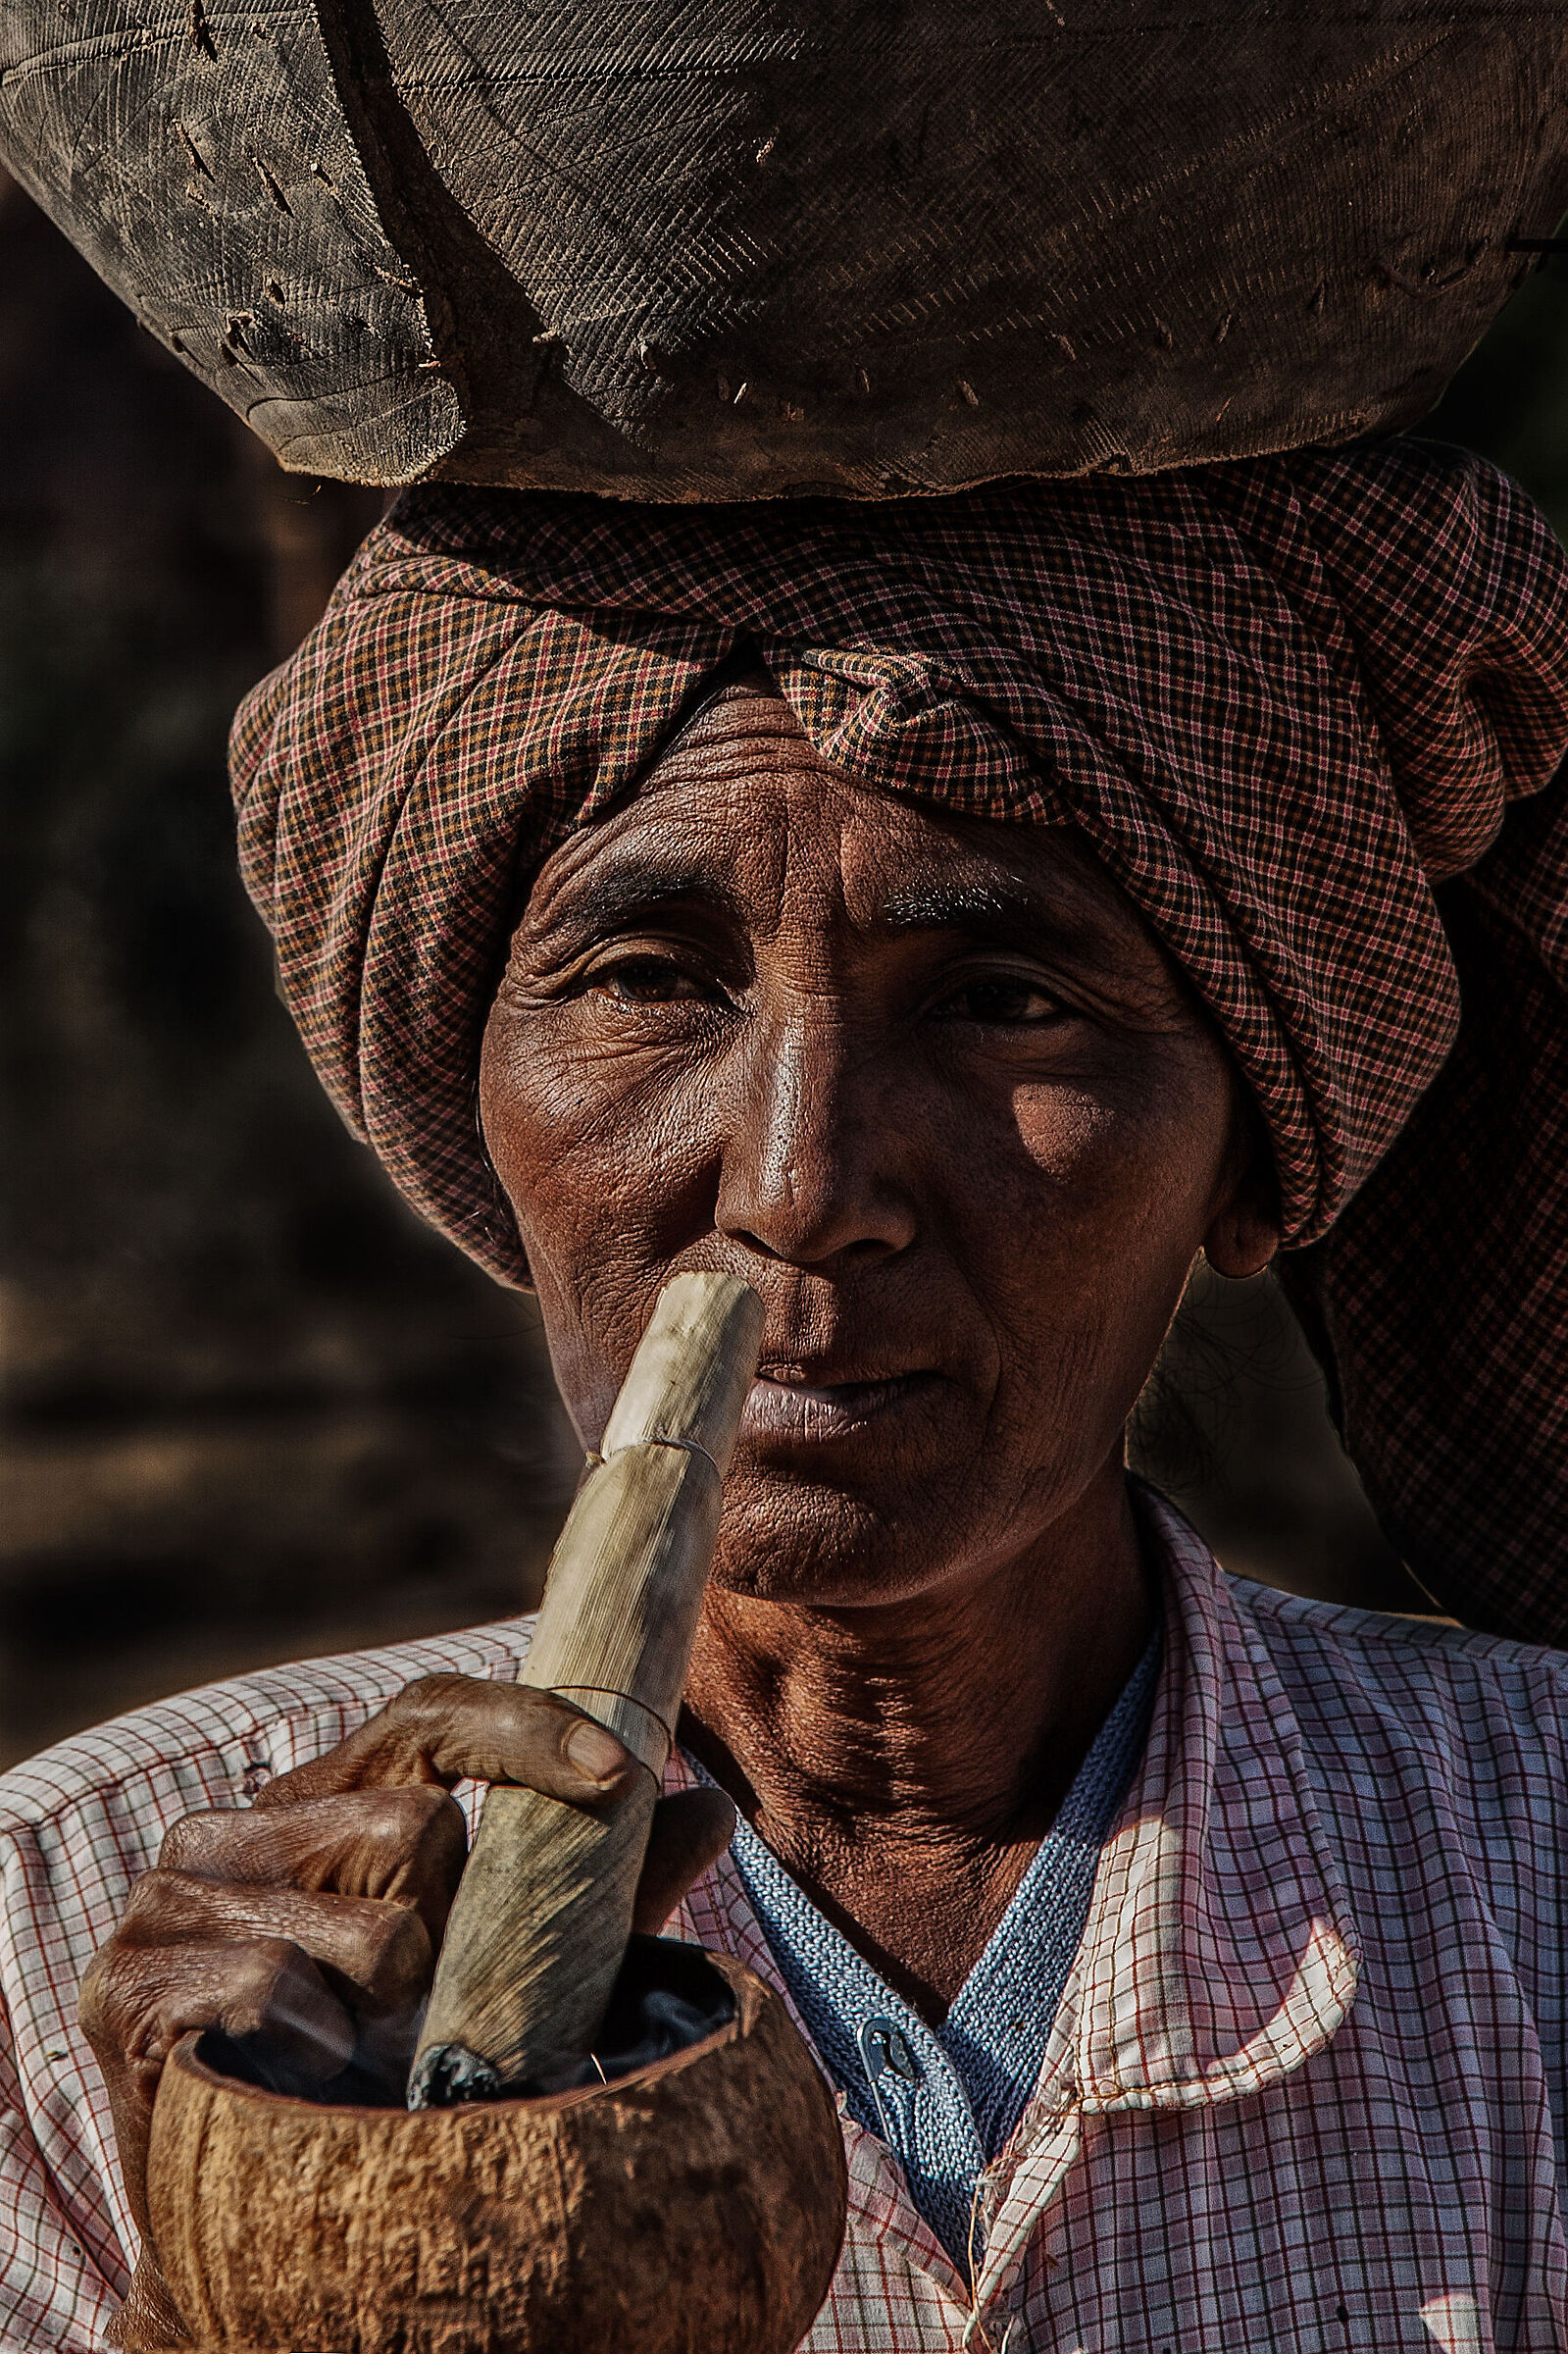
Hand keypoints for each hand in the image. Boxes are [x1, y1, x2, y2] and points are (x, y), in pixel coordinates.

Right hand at [78, 1675, 734, 2351]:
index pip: (428, 1717)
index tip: (622, 1774)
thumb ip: (598, 1894)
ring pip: (370, 1927)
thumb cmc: (397, 2076)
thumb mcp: (512, 1976)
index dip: (526, 1729)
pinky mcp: (123, 1984)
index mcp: (322, 1801)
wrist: (259, 2225)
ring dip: (397, 2020)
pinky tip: (308, 2087)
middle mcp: (234, 1825)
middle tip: (426, 2015)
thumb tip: (711, 1804)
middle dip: (453, 1940)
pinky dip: (321, 2055)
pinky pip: (276, 1990)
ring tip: (369, 2065)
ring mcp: (168, 1895)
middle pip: (414, 1827)